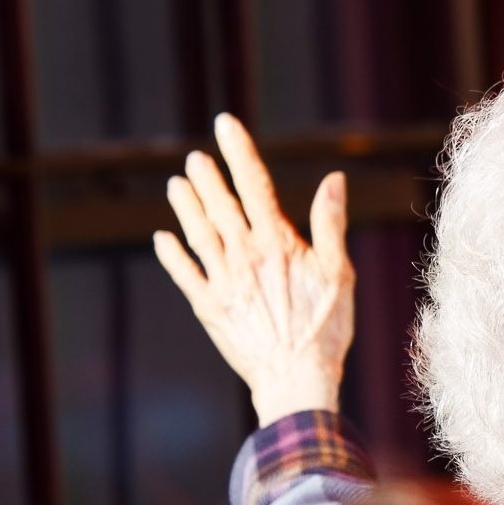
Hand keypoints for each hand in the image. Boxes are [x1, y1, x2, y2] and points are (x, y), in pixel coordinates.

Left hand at [154, 113, 354, 425]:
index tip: (226, 124)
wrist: (296, 379)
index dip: (240, 152)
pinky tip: (163, 239)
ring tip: (176, 186)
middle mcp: (245, 256)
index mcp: (278, 243)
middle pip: (221, 206)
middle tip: (194, 159)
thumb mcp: (340, 274)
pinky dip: (173, 255)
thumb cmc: (326, 329)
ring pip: (199, 234)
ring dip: (186, 208)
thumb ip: (330, 224)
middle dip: (208, 178)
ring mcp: (223, 282)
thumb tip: (333, 179)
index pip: (256, 186)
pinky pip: (186, 275)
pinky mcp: (210, 308)